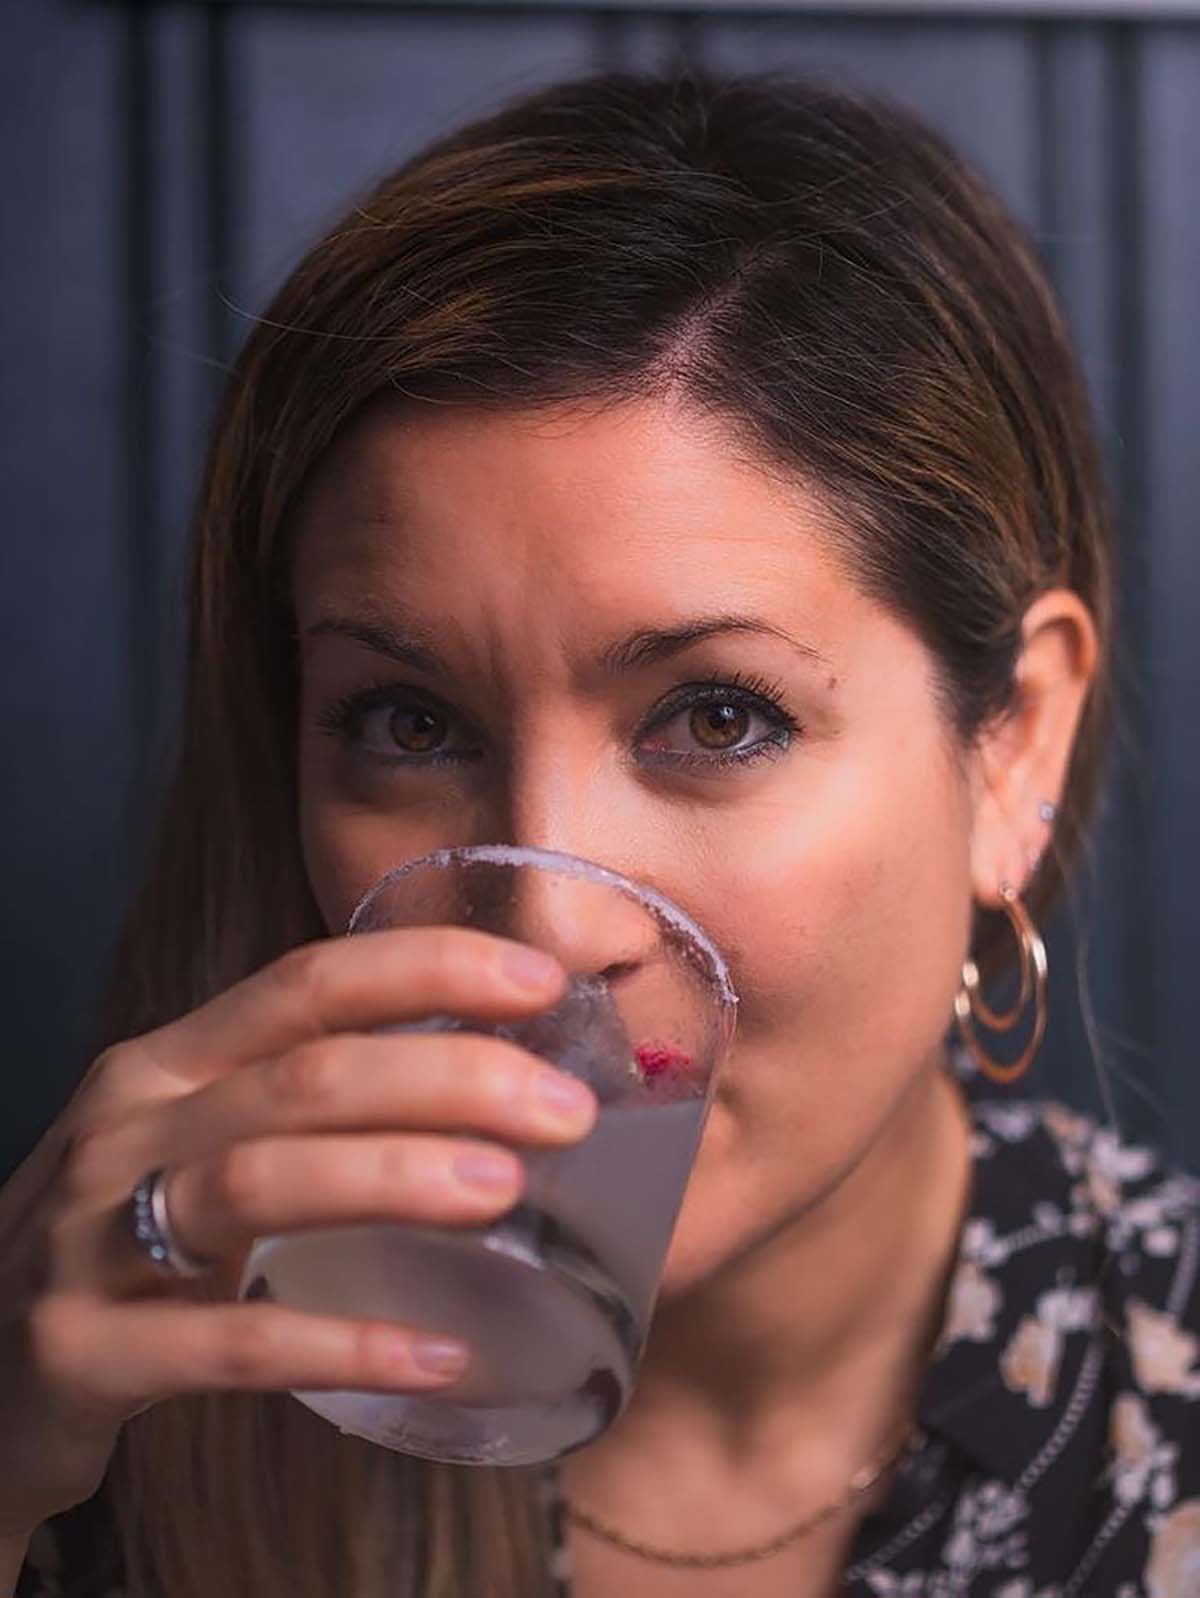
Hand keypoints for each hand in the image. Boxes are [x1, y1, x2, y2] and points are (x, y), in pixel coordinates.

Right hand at [0, 929, 594, 1536]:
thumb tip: (490, 1080)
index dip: (427, 971)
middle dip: (449, 1078)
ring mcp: (92, 1238)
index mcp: (166, 1064)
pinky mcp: (82, 1350)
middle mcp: (128, 1130)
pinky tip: (438, 1357)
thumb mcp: (193, 1146)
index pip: (306, 983)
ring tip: (509, 1190)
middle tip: (565, 1110)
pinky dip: (345, 1345)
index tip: (540, 983)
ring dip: (397, 1177)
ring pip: (262, 1182)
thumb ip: (305, 1106)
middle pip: (305, 1076)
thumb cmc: (124, 1242)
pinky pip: (233, 1346)